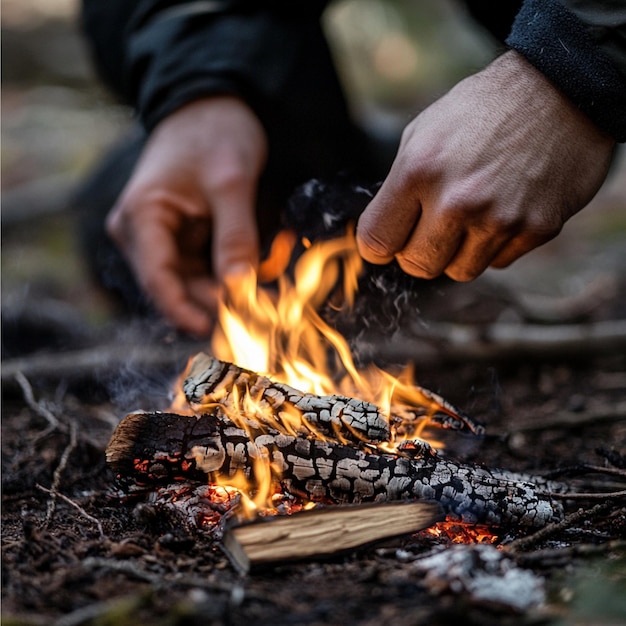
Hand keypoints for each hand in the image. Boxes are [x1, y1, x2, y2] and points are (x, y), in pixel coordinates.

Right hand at [107, 96, 267, 334]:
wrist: (212, 105)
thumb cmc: (214, 132)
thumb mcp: (230, 182)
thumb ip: (235, 236)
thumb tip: (241, 289)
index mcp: (140, 218)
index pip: (158, 281)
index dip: (187, 311)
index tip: (223, 331)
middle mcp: (142, 234)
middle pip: (179, 288)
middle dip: (221, 302)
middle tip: (267, 313)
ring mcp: (162, 239)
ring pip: (195, 284)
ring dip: (231, 292)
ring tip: (272, 295)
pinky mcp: (182, 239)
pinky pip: (206, 270)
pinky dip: (233, 276)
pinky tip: (263, 274)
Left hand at [356, 51, 614, 281]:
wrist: (562, 89)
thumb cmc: (482, 110)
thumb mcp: (423, 133)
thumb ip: (398, 188)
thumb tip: (380, 238)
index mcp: (418, 171)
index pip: (376, 242)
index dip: (378, 246)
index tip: (386, 242)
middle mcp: (457, 201)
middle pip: (417, 266)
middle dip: (417, 251)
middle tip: (432, 227)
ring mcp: (499, 219)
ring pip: (459, 271)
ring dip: (458, 251)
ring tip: (472, 214)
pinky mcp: (537, 229)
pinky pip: (499, 262)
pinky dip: (496, 244)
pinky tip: (504, 208)